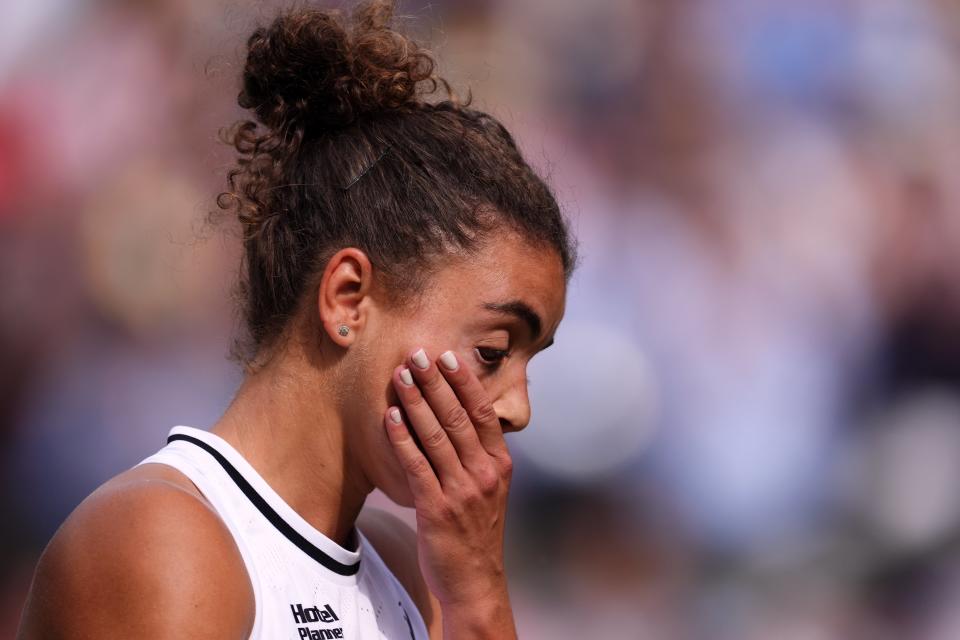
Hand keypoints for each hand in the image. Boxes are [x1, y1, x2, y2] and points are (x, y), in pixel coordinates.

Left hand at [384, 347, 514, 622]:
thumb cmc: (477, 531)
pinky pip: (416, 465)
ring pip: (436, 436)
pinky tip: (390, 416)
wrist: (475, 580)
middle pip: (458, 417)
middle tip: (418, 355)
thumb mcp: (490, 489)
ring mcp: (462, 491)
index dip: (464, 382)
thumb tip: (462, 417)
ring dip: (416, 402)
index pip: (482, 413)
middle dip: (436, 383)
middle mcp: (484, 474)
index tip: (448, 356)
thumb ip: (479, 456)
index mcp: (500, 465)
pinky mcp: (437, 508)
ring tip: (401, 376)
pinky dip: (402, 437)